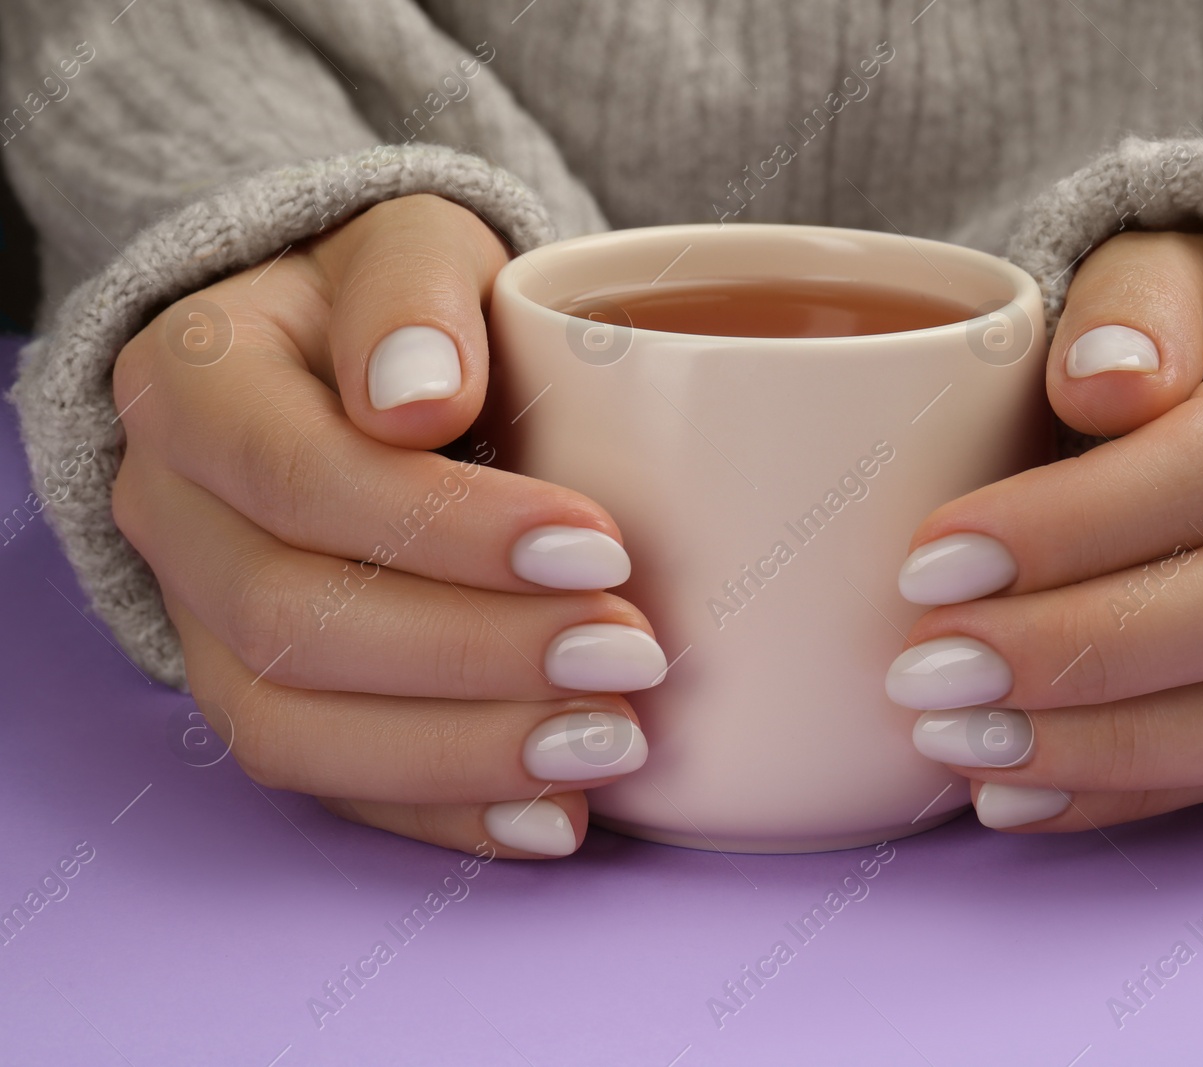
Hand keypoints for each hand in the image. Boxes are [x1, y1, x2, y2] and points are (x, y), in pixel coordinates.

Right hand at [112, 194, 665, 856]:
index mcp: (193, 384)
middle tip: (633, 655)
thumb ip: (414, 294)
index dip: (447, 530)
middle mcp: (172, 512)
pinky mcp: (255, 692)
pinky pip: (323, 783)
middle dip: (478, 652)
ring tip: (610, 745)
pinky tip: (550, 818)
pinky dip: (440, 812)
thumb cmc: (401, 302)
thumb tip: (416, 400)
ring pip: (293, 727)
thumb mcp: (416, 242)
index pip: (302, 476)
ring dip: (463, 753)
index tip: (597, 548)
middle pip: (296, 620)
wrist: (358, 365)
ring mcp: (201, 618)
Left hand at [887, 231, 1202, 830]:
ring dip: (1110, 744)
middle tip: (928, 670)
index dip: (1079, 522)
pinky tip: (1015, 794)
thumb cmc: (1191, 310)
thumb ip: (1131, 303)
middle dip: (1084, 648)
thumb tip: (1104, 384)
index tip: (933, 559)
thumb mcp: (1159, 258)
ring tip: (957, 742)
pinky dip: (1134, 789)